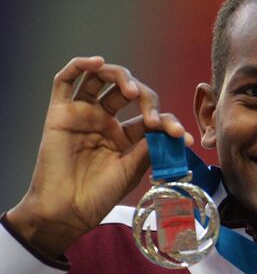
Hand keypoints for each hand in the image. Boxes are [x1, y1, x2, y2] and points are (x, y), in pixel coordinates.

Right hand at [6, 57, 190, 257]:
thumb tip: (174, 133)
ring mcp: (82, 114)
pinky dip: (80, 65)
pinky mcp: (60, 113)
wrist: (69, 210)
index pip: (150, 116)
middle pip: (127, 92)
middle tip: (154, 119)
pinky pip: (65, 80)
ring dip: (120, 77)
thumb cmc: (100, 195)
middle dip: (147, 99)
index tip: (181, 137)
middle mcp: (104, 120)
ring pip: (100, 78)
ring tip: (131, 92)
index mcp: (125, 135)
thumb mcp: (133, 169)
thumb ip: (150, 147)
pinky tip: (97, 62)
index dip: (168, 122)